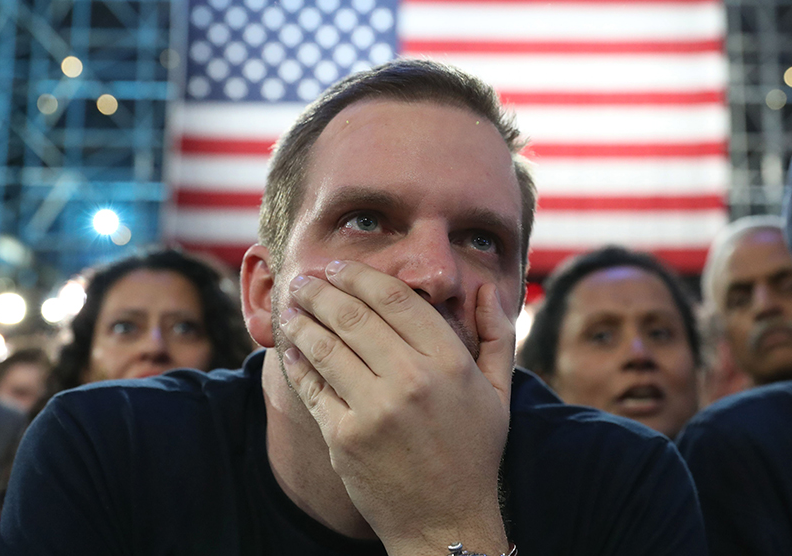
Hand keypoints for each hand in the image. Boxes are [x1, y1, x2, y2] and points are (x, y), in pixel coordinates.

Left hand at [280, 259, 514, 555]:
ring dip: (303, 319)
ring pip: (327, 346)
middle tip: (304, 278)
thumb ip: (498, 335)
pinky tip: (293, 347)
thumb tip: (482, 289)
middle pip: (355, 316)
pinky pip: (313, 387)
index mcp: (451, 364)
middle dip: (322, 290)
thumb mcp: (499, 393)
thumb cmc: (473, 454)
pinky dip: (299, 362)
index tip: (340, 268)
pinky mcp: (345, 438)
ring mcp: (375, 410)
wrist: (445, 524)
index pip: (397, 300)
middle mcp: (413, 381)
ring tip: (291, 306)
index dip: (362, 277)